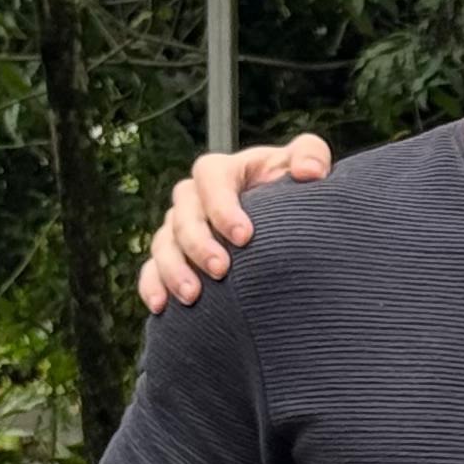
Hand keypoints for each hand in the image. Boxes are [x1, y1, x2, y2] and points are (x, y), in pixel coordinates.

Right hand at [138, 134, 330, 311]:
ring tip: (192, 296)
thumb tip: (309, 172)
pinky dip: (153, 286)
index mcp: (224, 171)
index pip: (211, 178)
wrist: (281, 226)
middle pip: (183, 214)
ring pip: (164, 244)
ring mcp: (179, 227)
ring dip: (174, 269)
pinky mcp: (172, 256)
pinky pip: (152, 269)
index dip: (222, 206)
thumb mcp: (306, 166)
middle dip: (198, 243)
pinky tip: (160, 307)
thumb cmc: (293, 192)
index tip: (244, 236)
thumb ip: (311, 156)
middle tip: (220, 270)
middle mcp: (194, 197)